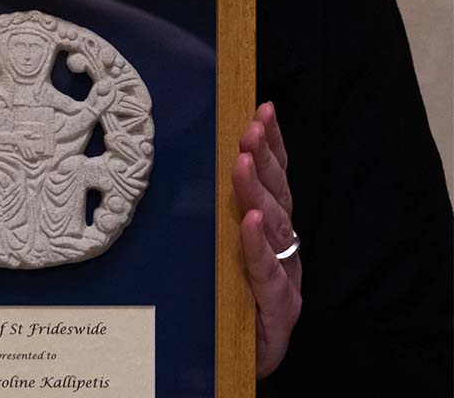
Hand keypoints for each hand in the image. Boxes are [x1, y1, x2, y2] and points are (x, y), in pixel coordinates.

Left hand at [232, 102, 301, 377]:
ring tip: (244, 164)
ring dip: (259, 193)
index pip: (275, 179)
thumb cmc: (225, 299)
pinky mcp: (277, 313)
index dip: (272, 144)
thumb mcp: (217, 246)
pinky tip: (252, 225)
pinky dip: (260, 248)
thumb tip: (187, 159)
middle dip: (265, 159)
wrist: (233, 362)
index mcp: (270, 230)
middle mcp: (283, 248)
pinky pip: (269, 276)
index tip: (261, 108)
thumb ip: (216, 211)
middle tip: (249, 129)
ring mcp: (284, 279)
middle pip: (278, 195)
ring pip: (277, 229)